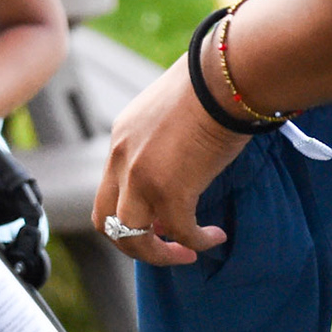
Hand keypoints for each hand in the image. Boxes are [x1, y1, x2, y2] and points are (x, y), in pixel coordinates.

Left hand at [92, 52, 246, 266]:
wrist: (225, 78)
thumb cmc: (209, 89)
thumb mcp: (171, 116)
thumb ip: (164, 144)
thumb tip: (183, 169)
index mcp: (120, 140)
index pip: (108, 190)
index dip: (128, 214)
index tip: (158, 221)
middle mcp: (121, 159)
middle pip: (105, 221)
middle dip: (132, 243)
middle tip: (166, 246)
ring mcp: (141, 177)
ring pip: (131, 237)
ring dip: (158, 254)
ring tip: (187, 253)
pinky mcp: (170, 190)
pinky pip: (179, 232)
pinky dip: (198, 241)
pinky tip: (216, 237)